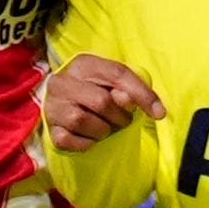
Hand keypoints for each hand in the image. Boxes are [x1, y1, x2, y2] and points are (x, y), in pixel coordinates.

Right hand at [45, 54, 162, 150]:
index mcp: (84, 64)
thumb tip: (130, 102)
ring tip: (105, 127)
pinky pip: (71, 141)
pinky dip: (87, 143)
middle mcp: (63, 82)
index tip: (159, 113)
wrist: (67, 105)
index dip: (142, 94)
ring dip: (103, 131)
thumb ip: (130, 88)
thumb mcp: (116, 84)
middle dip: (119, 117)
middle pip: (101, 101)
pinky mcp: (50, 129)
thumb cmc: (97, 91)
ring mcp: (53, 106)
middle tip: (121, 121)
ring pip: (83, 121)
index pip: (117, 74)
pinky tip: (90, 137)